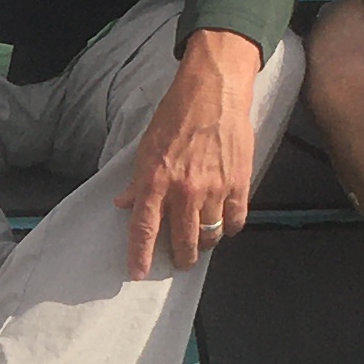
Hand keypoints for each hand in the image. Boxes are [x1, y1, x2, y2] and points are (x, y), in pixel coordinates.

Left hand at [119, 30, 263, 276]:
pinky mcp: (240, 183)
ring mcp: (215, 189)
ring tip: (202, 242)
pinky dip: (230, 228)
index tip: (137, 273)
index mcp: (156, 181)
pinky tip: (225, 225)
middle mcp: (184, 190)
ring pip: (210, 235)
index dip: (140, 255)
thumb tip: (124, 203)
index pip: (144, 229)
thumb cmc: (177, 114)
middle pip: (183, 241)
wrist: (214, 90)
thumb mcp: (146, 146)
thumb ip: (137, 181)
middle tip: (180, 260)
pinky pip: (236, 220)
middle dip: (181, 257)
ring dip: (205, 243)